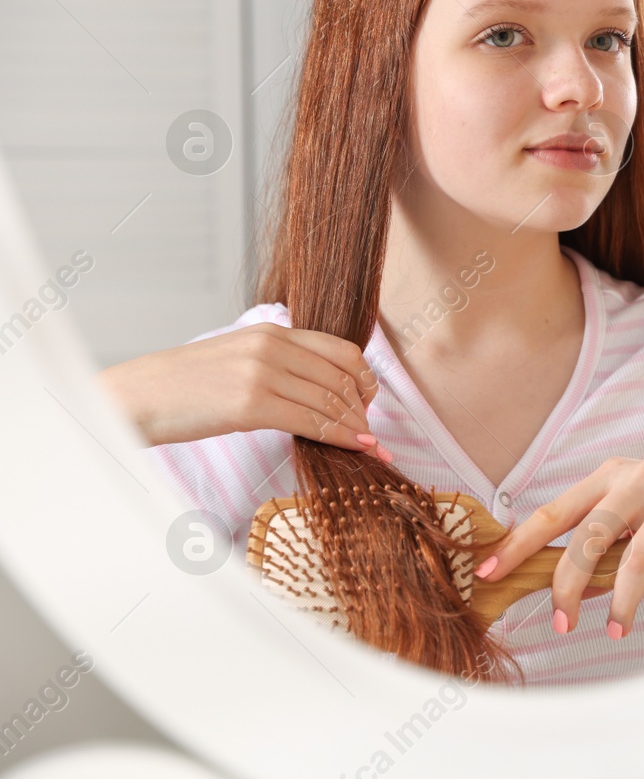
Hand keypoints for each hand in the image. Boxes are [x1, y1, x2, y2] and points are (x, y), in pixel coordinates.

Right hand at [96, 322, 391, 457]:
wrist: (138, 396)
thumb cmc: (185, 385)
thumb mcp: (237, 357)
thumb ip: (277, 362)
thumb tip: (316, 386)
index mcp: (271, 331)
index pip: (341, 350)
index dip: (365, 378)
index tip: (369, 400)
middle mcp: (271, 346)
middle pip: (341, 377)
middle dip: (364, 407)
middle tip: (370, 429)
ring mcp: (262, 373)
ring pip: (330, 401)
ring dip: (356, 426)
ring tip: (367, 444)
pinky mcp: (251, 404)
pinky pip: (311, 421)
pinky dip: (340, 436)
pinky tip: (355, 447)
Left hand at [474, 456, 643, 637]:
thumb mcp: (632, 526)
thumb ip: (597, 551)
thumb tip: (555, 593)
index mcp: (610, 477)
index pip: (554, 512)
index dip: (518, 544)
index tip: (488, 573)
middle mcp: (641, 476)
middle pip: (590, 536)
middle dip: (569, 585)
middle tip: (560, 625)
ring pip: (635, 556)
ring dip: (621, 602)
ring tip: (616, 631)